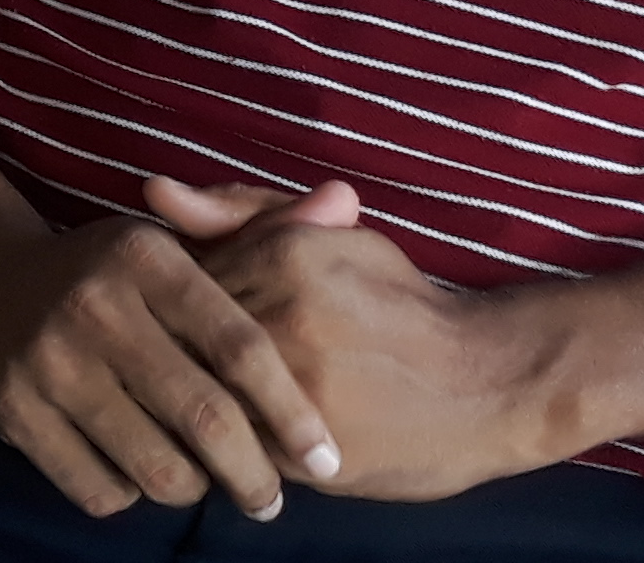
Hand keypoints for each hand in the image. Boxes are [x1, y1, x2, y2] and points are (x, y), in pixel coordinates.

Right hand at [0, 202, 342, 522]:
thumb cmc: (106, 272)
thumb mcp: (174, 239)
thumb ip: (265, 227)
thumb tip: (348, 201)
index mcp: (144, 256)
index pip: (240, 347)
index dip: (293, 412)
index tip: (327, 459)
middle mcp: (94, 304)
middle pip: (205, 419)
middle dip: (253, 476)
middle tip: (270, 501)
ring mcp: (47, 360)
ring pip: (156, 467)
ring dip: (192, 488)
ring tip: (201, 481)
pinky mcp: (11, 409)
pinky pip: (99, 489)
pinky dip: (128, 493)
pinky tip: (133, 469)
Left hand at [148, 176, 544, 501]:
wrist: (490, 383)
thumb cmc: (402, 301)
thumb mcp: (331, 235)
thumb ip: (240, 210)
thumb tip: (154, 190)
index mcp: (284, 253)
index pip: (175, 271)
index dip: (165, 295)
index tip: (172, 309)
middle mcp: (282, 317)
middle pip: (176, 331)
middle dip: (167, 344)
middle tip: (174, 353)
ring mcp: (292, 389)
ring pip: (195, 391)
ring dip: (185, 394)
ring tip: (196, 391)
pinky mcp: (304, 452)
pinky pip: (229, 447)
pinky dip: (220, 440)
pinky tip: (232, 429)